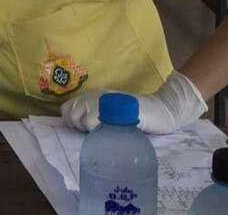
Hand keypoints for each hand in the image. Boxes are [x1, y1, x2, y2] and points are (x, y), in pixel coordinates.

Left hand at [60, 71, 206, 133]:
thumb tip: (75, 126)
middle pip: (70, 114)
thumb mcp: (111, 113)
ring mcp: (103, 101)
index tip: (82, 130)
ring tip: (104, 131)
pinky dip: (97, 129)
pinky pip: (93, 121)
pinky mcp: (110, 108)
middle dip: (78, 127)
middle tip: (95, 132)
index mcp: (93, 95)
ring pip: (79, 118)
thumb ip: (94, 115)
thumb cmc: (135, 115)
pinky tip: (109, 131)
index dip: (70, 121)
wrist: (160, 110)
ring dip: (87, 129)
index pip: (66, 108)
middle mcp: (94, 95)